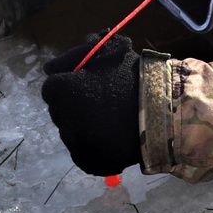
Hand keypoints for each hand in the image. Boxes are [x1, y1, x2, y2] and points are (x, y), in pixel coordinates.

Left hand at [41, 33, 141, 175]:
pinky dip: (91, 145)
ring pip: (70, 132)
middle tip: (99, 102)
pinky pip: (81, 152)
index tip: (87, 85)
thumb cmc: (132, 76)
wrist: (162, 111)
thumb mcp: (105, 51)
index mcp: (60, 90)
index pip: (51, 88)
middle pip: (59, 111)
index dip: (68, 85)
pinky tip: (108, 136)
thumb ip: (76, 56)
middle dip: (73, 106)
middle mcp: (61, 118)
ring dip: (81, 125)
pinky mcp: (87, 161)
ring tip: (108, 120)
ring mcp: (74, 143)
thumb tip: (50, 68)